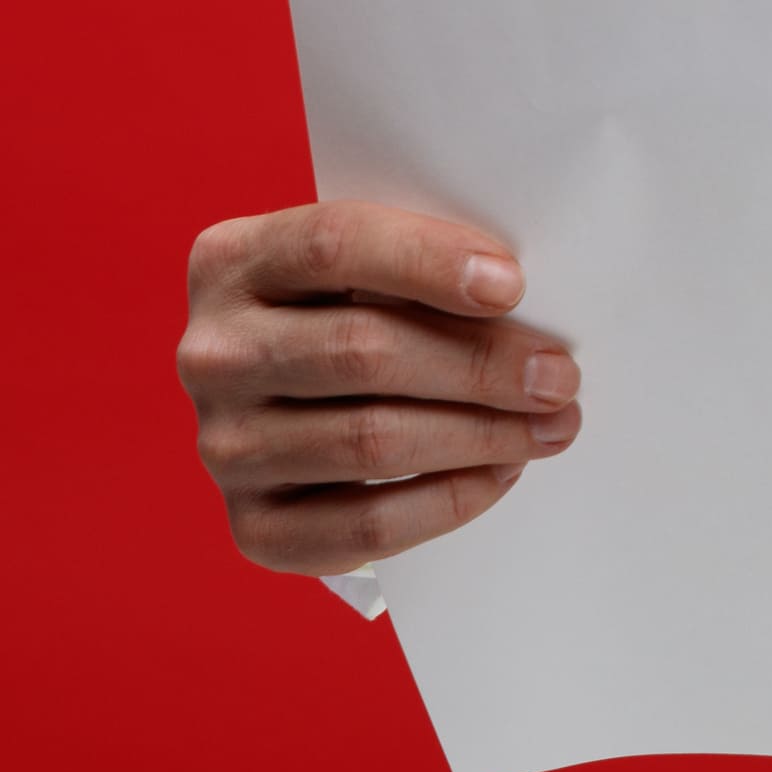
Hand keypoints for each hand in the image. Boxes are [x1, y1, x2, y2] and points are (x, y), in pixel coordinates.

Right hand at [177, 200, 581, 573]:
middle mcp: (212, 354)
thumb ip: (419, 265)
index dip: (427, 261)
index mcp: (232, 262)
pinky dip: (447, 501)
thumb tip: (519, 302)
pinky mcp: (252, 526)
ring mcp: (224, 445)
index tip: (512, 285)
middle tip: (559, 377)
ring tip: (550, 426)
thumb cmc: (355, 314)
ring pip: (370, 443)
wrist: (297, 406)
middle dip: (481, 366)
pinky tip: (499, 474)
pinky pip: (363, 526)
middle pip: (361, 353)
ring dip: (481, 436)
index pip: (332, 245)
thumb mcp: (366, 267)